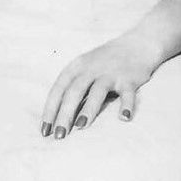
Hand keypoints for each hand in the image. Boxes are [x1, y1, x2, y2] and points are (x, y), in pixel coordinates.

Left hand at [40, 32, 164, 138]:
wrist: (136, 45)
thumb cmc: (104, 62)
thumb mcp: (84, 68)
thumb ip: (72, 88)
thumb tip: (56, 118)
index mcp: (76, 67)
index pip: (58, 89)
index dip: (50, 110)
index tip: (45, 131)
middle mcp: (91, 69)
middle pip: (74, 92)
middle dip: (65, 114)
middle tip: (59, 136)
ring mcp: (110, 73)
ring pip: (97, 91)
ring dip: (89, 109)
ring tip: (81, 126)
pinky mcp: (129, 79)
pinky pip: (128, 93)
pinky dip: (126, 105)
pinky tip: (124, 118)